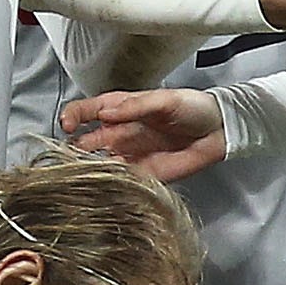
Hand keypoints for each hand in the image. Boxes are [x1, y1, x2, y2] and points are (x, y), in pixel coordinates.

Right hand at [59, 86, 225, 180]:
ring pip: (98, 164)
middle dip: (74, 150)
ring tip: (88, 172)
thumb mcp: (165, 100)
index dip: (72, 117)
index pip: (85, 111)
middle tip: (73, 157)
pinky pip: (119, 181)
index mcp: (120, 109)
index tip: (68, 125)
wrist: (218, 131)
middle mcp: (119, 133)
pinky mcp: (142, 175)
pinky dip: (109, 184)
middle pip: (85, 142)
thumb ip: (136, 106)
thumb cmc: (193, 108)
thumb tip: (105, 113)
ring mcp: (128, 155)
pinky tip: (107, 184)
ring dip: (90, 169)